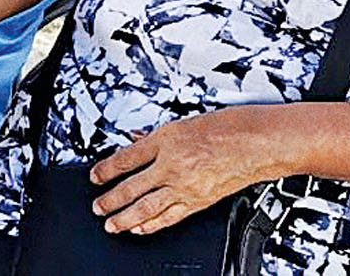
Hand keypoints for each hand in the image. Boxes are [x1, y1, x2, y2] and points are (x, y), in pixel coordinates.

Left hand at [88, 108, 282, 235]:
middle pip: (131, 186)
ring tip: (111, 224)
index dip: (106, 168)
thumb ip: (158, 135)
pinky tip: (140, 228)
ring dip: (125, 217)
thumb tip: (137, 139)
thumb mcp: (185, 121)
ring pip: (146, 207)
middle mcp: (171, 164)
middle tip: (97, 206)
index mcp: (165, 140)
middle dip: (110, 199)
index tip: (95, 175)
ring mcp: (183, 185)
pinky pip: (169, 216)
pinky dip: (151, 224)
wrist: (254, 143)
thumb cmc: (226, 128)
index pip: (126, 157)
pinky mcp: (197, 201)